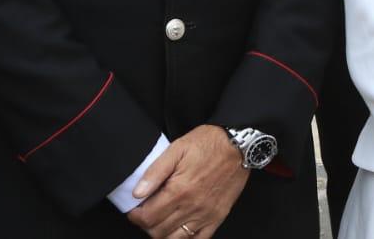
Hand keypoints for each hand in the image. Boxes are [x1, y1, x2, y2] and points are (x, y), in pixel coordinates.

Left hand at [125, 125, 248, 238]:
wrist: (239, 146)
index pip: (148, 218)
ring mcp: (206, 215)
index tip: (134, 210)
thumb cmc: (207, 144)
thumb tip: (137, 193)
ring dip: (163, 233)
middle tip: (146, 213)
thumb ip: (155, 172)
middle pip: (158, 231)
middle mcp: (192, 207)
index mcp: (179, 191)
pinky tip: (180, 230)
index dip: (135, 217)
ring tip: (161, 221)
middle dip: (147, 225)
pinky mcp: (218, 217)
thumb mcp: (177, 149)